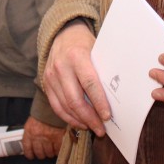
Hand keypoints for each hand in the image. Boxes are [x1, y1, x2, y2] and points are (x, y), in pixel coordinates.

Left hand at [22, 116, 64, 159]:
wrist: (52, 107)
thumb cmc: (41, 114)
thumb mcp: (31, 123)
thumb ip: (30, 134)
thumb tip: (30, 145)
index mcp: (29, 132)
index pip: (27, 148)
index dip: (29, 154)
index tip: (31, 156)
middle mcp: (37, 137)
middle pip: (39, 152)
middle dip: (41, 154)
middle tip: (43, 153)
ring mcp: (48, 138)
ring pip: (48, 153)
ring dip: (49, 153)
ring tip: (51, 151)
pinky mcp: (58, 137)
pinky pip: (57, 149)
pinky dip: (57, 151)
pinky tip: (57, 149)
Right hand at [42, 21, 109, 135]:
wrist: (63, 34)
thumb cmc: (85, 44)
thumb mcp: (97, 50)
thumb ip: (103, 70)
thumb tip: (117, 97)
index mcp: (76, 56)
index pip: (89, 83)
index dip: (99, 102)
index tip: (108, 116)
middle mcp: (61, 67)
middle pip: (75, 99)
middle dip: (90, 118)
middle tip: (102, 129)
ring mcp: (51, 76)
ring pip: (65, 106)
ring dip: (80, 120)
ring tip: (93, 128)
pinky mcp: (46, 84)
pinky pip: (56, 106)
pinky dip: (68, 118)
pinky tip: (80, 122)